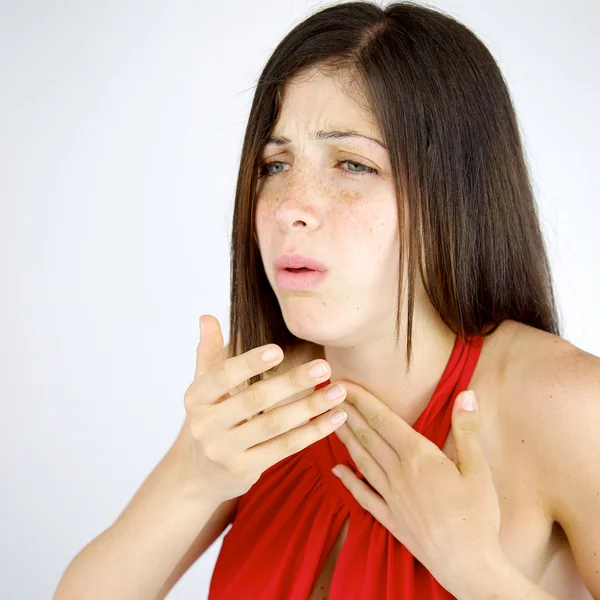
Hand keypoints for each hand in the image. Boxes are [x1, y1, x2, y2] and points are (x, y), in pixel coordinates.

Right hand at [180, 315, 346, 504]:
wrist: (197, 474)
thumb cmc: (209, 419)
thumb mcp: (203, 388)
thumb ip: (209, 353)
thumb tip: (207, 317)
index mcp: (196, 397)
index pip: (222, 376)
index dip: (249, 363)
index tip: (278, 349)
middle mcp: (205, 425)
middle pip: (254, 400)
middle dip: (292, 383)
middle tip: (323, 366)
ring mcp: (224, 451)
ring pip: (274, 425)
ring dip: (311, 407)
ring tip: (338, 391)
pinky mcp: (244, 470)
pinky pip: (284, 448)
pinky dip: (313, 432)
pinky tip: (335, 418)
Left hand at [331, 380, 502, 592]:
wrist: (469, 565)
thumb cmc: (478, 516)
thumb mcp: (478, 469)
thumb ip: (467, 430)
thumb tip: (466, 394)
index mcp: (418, 457)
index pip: (383, 419)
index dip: (361, 399)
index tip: (344, 383)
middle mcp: (398, 473)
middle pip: (367, 436)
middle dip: (346, 411)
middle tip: (327, 394)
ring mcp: (390, 496)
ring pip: (361, 460)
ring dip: (344, 438)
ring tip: (328, 420)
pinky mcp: (389, 518)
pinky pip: (362, 496)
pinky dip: (347, 481)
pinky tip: (336, 470)